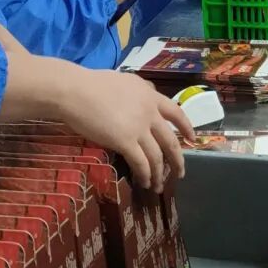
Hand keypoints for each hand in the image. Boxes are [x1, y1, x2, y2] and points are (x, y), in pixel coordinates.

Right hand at [60, 71, 193, 191]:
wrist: (75, 90)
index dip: (186, 127)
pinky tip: (145, 182)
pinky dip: (145, 175)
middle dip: (177, 159)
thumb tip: (147, 93)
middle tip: (180, 173)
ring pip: (157, 155)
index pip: (176, 112)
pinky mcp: (125, 141)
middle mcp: (150, 112)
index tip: (192, 139)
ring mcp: (139, 127)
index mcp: (150, 95)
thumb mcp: (125, 80)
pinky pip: (141, 163)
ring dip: (159, 173)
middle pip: (170, 140)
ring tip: (159, 186)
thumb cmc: (92, 84)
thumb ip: (139, 91)